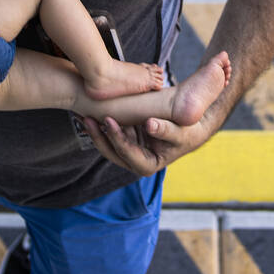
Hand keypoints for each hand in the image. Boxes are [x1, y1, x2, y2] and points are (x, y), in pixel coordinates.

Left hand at [81, 111, 213, 176]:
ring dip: (94, 128)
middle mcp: (134, 161)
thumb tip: (150, 125)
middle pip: (111, 151)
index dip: (117, 138)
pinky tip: (91, 108)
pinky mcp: (127, 137)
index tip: (109, 121)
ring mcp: (129, 149)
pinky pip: (111, 130)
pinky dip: (101, 121)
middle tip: (87, 118)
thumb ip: (166, 129)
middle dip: (98, 135)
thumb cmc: (188, 132)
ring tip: (83, 112)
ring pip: (107, 141)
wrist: (191, 125)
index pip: (127, 154)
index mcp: (147, 165)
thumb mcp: (180, 131)